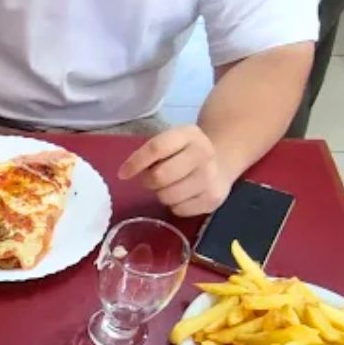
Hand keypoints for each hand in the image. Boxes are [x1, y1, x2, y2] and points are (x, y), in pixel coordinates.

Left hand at [118, 125, 232, 216]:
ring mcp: (211, 177)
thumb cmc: (183, 153)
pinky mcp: (213, 198)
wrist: (220, 162)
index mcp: (188, 134)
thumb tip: (127, 172)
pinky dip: (175, 206)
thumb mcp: (170, 142)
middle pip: (160, 176)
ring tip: (170, 186)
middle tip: (151, 180)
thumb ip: (151, 152)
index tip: (123, 174)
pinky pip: (179, 210)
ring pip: (168, 196)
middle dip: (148, 181)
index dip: (136, 162)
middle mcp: (203, 153)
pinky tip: (183, 195)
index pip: (157, 148)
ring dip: (161, 194)